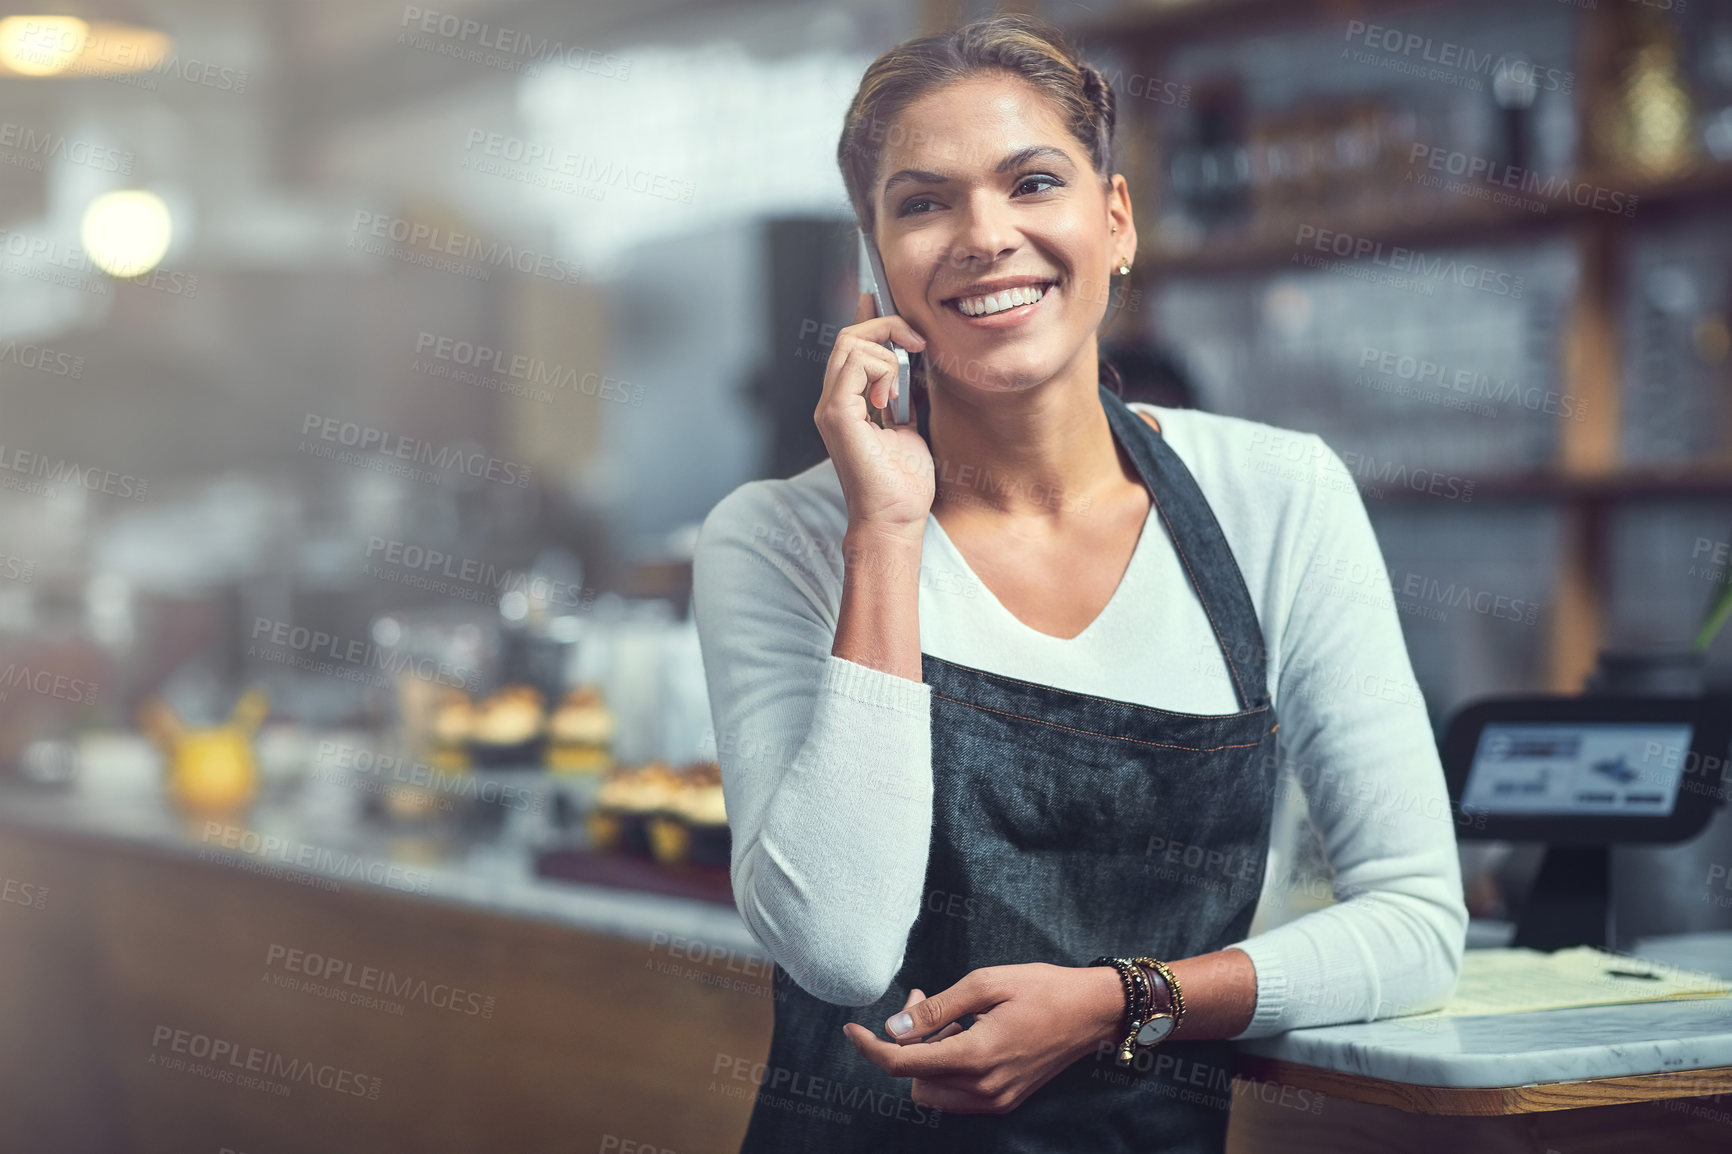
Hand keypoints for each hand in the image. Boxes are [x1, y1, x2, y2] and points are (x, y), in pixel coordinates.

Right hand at [813, 292, 932, 537]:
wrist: (896, 519)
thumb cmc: (903, 484)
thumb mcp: (908, 427)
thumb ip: (904, 396)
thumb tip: (913, 364)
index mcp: (847, 403)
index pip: (851, 346)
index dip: (872, 319)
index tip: (901, 317)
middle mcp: (833, 401)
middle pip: (849, 337)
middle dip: (887, 327)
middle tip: (917, 343)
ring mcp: (831, 407)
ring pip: (851, 343)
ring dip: (888, 354)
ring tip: (902, 392)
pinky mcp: (837, 414)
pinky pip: (855, 365)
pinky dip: (882, 371)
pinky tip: (892, 401)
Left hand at [842, 963, 1123, 1114]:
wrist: (1093, 1012)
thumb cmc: (1042, 988)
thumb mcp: (986, 983)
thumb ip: (936, 1008)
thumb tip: (894, 1029)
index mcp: (976, 1056)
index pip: (903, 1064)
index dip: (870, 1048)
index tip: (850, 1028)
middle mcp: (984, 1088)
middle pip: (914, 1080)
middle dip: (907, 1044)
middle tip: (921, 1001)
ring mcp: (995, 1099)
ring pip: (933, 1091)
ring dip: (927, 1057)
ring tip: (948, 1017)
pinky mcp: (1005, 1100)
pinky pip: (956, 1094)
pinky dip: (948, 1067)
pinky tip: (964, 1034)